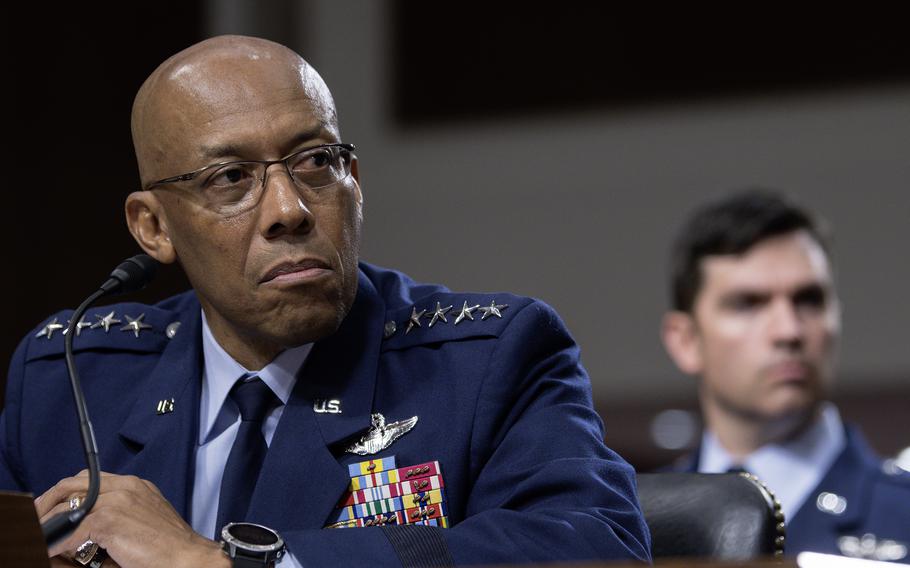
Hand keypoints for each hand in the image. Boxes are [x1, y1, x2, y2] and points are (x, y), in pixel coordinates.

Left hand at [36, 470, 229, 567]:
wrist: (187, 557)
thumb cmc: (168, 546)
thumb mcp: (143, 521)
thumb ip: (119, 515)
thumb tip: (85, 528)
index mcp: (134, 485)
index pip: (91, 479)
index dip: (66, 492)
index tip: (53, 507)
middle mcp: (125, 486)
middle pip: (74, 484)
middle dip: (49, 501)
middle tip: (37, 519)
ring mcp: (117, 500)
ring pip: (67, 505)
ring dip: (48, 522)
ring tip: (40, 537)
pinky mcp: (110, 519)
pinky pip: (70, 530)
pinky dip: (56, 543)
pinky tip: (51, 552)